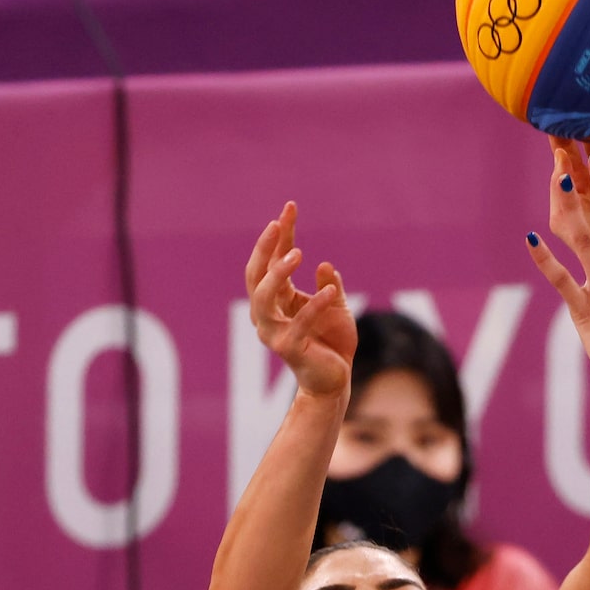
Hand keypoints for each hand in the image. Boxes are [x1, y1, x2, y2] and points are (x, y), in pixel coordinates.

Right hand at [245, 202, 354, 398]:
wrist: (334, 381)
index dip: (279, 235)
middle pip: (255, 276)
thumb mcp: (333, 306)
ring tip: (298, 254)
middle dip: (264, 248)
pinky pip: (300, 323)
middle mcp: (266, 315)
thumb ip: (327, 285)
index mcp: (275, 301)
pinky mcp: (290, 349)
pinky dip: (315, 306)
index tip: (290, 208)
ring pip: (264, 298)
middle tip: (278, 224)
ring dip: (278, 274)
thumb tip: (323, 266)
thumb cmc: (331, 343)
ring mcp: (274, 333)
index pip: (270, 261)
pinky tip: (330, 291)